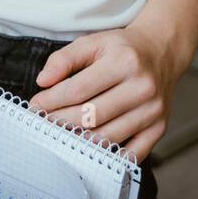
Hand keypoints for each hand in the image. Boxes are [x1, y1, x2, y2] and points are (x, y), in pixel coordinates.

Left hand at [26, 24, 181, 162]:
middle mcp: (142, 87)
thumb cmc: (122, 49)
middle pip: (90, 116)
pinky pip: (130, 154)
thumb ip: (65, 58)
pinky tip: (88, 149)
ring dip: (78, 140)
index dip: (51, 100)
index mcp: (125, 61)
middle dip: (60, 121)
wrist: (162, 51)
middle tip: (43, 122)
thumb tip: (43, 81)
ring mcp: (153, 111)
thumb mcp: (93, 41)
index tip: (35, 106)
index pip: (79, 89)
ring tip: (60, 135)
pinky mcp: (159, 128)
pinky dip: (107, 156)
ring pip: (106, 137)